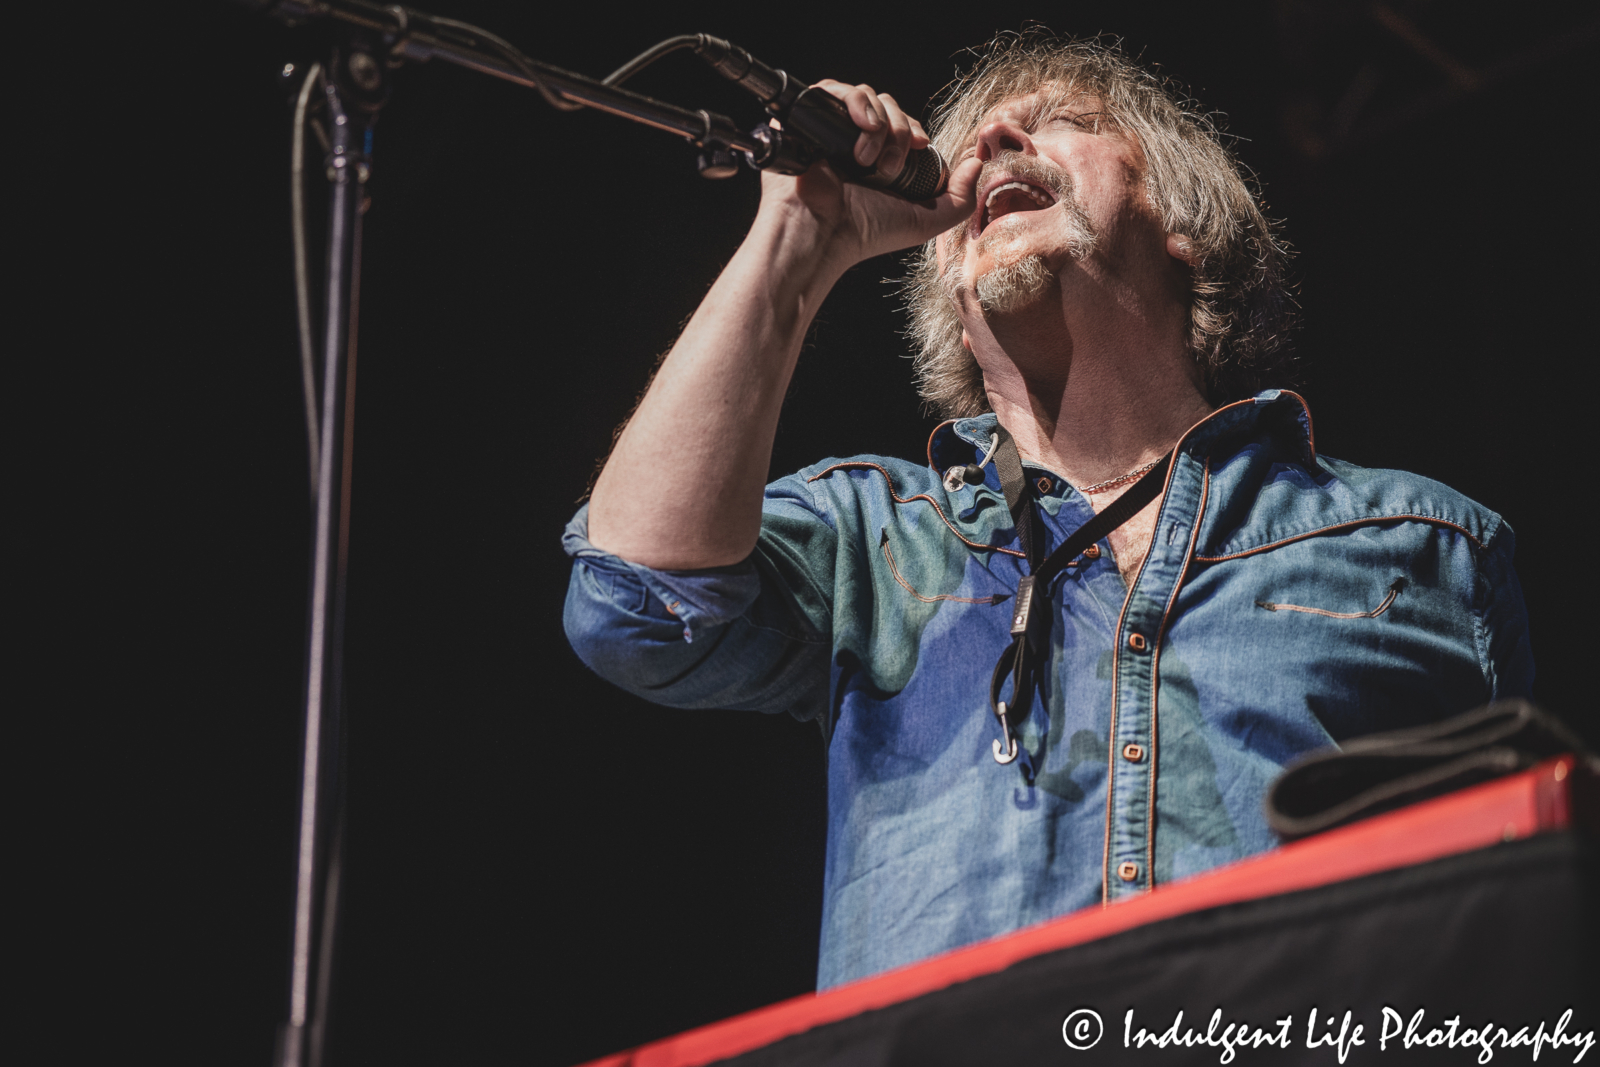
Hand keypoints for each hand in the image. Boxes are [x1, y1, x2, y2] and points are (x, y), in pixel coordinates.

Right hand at [757, 79, 981, 269]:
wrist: (823, 233)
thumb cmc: (865, 233)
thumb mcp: (924, 221)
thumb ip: (959, 200)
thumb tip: (977, 163)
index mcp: (877, 159)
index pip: (902, 123)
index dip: (913, 129)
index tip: (918, 147)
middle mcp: (853, 141)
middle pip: (888, 106)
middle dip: (898, 130)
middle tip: (888, 168)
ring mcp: (829, 130)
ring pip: (866, 96)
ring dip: (879, 122)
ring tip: (867, 158)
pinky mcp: (805, 119)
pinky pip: (832, 90)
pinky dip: (854, 101)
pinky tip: (861, 127)